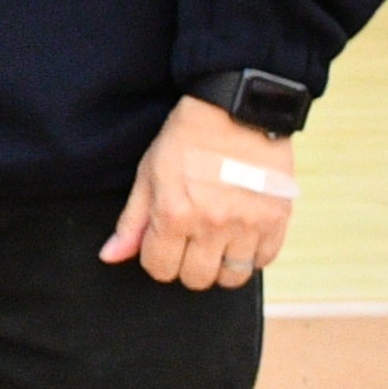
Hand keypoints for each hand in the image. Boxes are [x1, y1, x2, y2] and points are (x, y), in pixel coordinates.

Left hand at [104, 95, 295, 290]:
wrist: (236, 109)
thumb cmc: (187, 138)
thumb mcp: (149, 174)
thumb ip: (131, 221)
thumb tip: (111, 256)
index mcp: (174, 213)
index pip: (159, 268)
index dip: (157, 258)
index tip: (163, 244)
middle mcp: (211, 224)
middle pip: (196, 279)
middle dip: (187, 266)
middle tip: (190, 242)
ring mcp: (247, 224)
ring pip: (232, 277)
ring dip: (221, 266)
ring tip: (217, 242)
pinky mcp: (277, 218)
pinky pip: (264, 260)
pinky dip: (252, 255)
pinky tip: (241, 235)